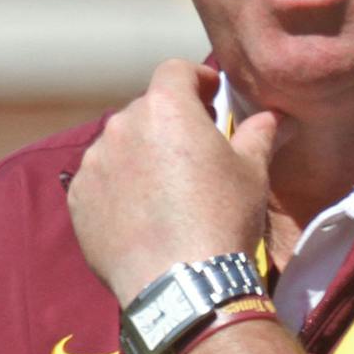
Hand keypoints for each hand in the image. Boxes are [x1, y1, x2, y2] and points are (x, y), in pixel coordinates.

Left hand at [67, 60, 277, 303]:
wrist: (181, 283)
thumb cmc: (223, 218)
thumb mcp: (252, 172)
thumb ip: (259, 134)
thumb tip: (275, 116)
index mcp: (166, 108)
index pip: (176, 71)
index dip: (197, 79)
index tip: (211, 97)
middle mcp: (122, 126)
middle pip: (147, 109)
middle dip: (170, 123)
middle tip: (194, 153)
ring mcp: (94, 163)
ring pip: (121, 145)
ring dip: (142, 155)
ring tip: (166, 190)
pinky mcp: (78, 199)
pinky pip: (101, 180)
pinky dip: (119, 187)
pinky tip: (143, 215)